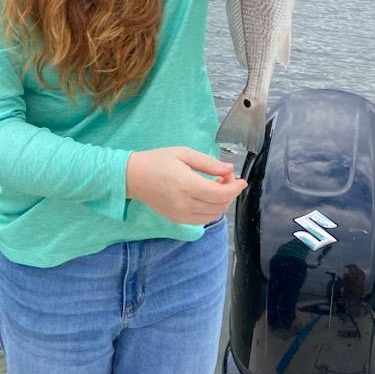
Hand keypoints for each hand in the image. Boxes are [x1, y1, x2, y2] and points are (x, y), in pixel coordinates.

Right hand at [125, 147, 246, 224]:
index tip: (241, 179)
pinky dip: (211, 210)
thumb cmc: (157, 160)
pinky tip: (207, 197)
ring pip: (213, 215)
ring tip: (217, 186)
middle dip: (230, 192)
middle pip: (219, 206)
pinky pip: (202, 220)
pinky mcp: (177, 220)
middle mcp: (185, 204)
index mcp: (187, 185)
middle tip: (226, 177)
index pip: (220, 194)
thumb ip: (208, 163)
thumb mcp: (183, 153)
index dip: (235, 188)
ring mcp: (180, 215)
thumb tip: (228, 169)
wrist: (132, 177)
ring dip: (222, 202)